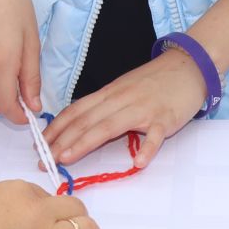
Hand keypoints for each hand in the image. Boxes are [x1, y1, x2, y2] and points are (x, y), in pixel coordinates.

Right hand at [0, 0, 40, 121]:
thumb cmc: (14, 8)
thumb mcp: (32, 41)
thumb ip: (31, 78)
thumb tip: (34, 106)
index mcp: (2, 59)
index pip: (5, 105)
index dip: (17, 116)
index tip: (27, 114)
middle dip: (8, 107)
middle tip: (21, 96)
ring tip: (8, 81)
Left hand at [44, 47, 203, 166]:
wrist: (189, 65)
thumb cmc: (154, 80)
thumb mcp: (123, 89)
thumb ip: (104, 106)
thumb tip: (80, 126)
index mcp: (109, 94)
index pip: (76, 111)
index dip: (56, 128)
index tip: (39, 145)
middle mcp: (120, 100)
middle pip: (86, 121)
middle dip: (61, 141)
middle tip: (44, 159)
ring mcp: (143, 109)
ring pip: (109, 126)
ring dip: (86, 142)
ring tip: (67, 159)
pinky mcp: (166, 118)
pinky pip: (156, 135)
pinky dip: (147, 149)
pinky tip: (138, 163)